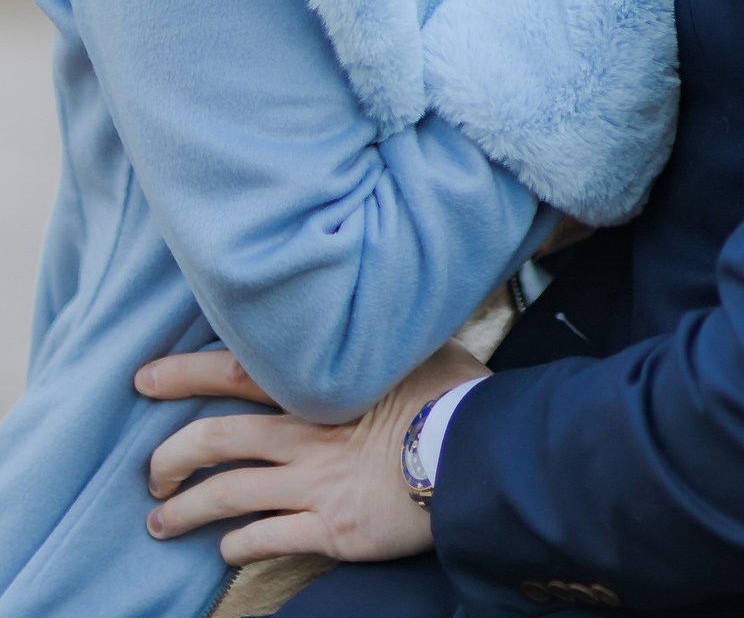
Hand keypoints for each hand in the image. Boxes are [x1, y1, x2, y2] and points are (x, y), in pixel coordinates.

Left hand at [135, 342, 488, 565]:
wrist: (478, 453)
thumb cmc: (452, 393)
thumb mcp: (415, 345)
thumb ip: (379, 337)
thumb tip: (369, 312)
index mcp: (319, 384)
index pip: (233, 371)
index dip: (184, 374)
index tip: (147, 379)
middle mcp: (306, 432)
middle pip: (215, 438)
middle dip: (170, 457)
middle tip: (151, 471)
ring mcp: (315, 483)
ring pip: (228, 494)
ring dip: (186, 509)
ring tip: (161, 521)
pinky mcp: (331, 529)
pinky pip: (266, 538)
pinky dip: (236, 544)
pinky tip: (224, 548)